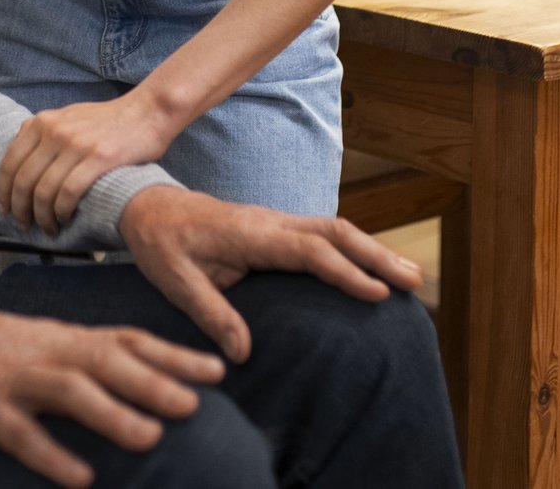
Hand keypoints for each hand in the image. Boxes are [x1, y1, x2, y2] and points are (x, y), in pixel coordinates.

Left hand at [0, 90, 179, 234]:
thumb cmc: (108, 120)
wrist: (148, 112)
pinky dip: (62, 211)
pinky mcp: (98, 158)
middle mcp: (54, 131)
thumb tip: (20, 150)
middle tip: (25, 225)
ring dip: (43, 216)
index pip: (10, 162)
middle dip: (21, 209)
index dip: (3, 191)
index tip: (5, 209)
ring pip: (44, 191)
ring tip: (49, 228)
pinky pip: (69, 193)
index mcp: (42, 122)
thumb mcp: (68, 116)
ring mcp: (76, 144)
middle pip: (24, 181)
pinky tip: (65, 219)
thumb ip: (44, 131)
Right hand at [0, 290, 224, 488]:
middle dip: (152, 382)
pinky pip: (21, 434)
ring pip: (69, 392)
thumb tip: (152, 380)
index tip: (218, 370)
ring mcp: (15, 380)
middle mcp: (47, 353)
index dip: (173, 355)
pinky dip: (52, 454)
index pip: (128, 340)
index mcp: (66, 338)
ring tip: (149, 439)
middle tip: (193, 406)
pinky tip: (80, 477)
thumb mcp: (47, 342)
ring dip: (111, 414)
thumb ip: (92, 358)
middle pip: (106, 362)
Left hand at [118, 185, 423, 361]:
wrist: (145, 206)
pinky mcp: (276, 227)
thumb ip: (210, 313)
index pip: (308, 250)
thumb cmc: (160, 244)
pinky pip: (322, 233)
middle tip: (413, 281)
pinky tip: (373, 267)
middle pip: (334, 231)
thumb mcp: (176, 282)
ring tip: (409, 276)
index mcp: (249, 234)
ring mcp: (275, 221)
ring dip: (372, 249)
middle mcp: (269, 222)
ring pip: (334, 229)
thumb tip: (243, 353)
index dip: (345, 271)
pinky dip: (354, 247)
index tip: (377, 293)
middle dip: (376, 255)